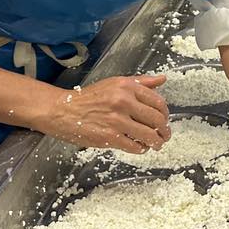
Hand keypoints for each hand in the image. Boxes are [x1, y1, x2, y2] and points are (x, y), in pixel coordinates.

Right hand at [36, 74, 171, 153]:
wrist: (62, 110)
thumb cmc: (89, 97)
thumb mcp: (115, 83)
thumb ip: (141, 82)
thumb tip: (162, 80)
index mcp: (127, 87)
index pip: (158, 102)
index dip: (165, 114)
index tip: (165, 120)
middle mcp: (123, 101)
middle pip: (157, 120)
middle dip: (164, 131)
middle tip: (164, 135)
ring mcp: (116, 120)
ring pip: (148, 135)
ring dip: (156, 142)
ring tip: (156, 144)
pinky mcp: (109, 136)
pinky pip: (134, 146)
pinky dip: (141, 149)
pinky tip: (140, 147)